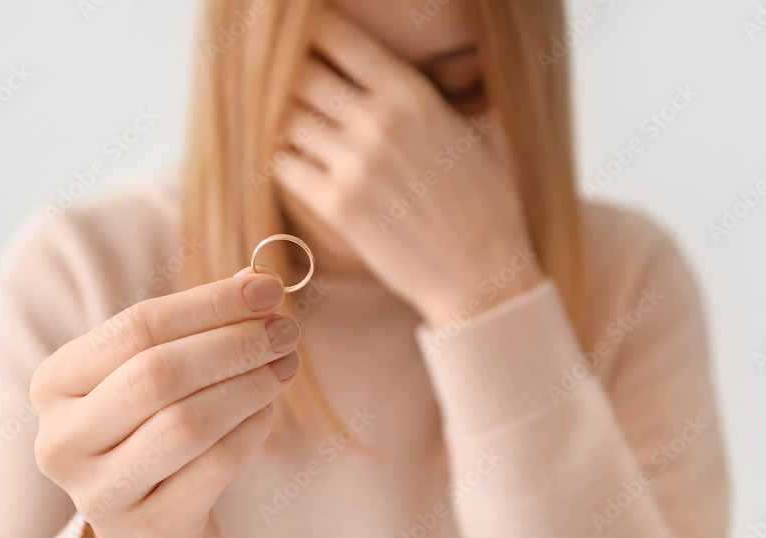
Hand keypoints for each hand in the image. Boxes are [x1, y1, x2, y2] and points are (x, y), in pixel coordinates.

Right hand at [29, 269, 300, 537]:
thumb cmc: (151, 438)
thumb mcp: (159, 379)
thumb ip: (197, 329)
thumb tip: (256, 281)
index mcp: (55, 384)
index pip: (136, 327)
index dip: (208, 304)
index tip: (267, 288)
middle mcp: (62, 439)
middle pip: (158, 373)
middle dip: (233, 344)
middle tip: (286, 330)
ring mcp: (99, 492)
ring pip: (187, 422)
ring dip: (249, 386)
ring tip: (286, 365)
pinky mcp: (147, 530)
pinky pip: (213, 466)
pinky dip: (251, 430)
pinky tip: (269, 410)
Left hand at [276, 5, 543, 328]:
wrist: (484, 275)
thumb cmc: (486, 205)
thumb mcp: (477, 132)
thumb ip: (444, 93)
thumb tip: (444, 64)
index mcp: (412, 95)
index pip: (340, 39)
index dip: (312, 34)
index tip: (298, 38)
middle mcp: (379, 123)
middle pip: (301, 75)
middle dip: (286, 78)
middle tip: (279, 85)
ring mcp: (355, 166)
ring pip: (287, 119)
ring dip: (281, 120)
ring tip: (288, 125)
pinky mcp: (338, 208)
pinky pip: (284, 165)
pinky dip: (282, 158)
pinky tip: (293, 160)